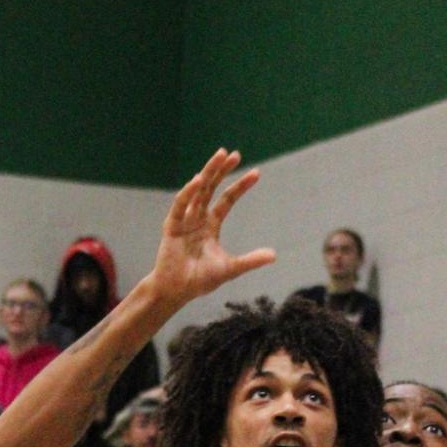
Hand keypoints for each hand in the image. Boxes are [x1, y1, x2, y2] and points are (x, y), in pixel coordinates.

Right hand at [148, 149, 275, 311]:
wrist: (177, 292)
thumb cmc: (199, 281)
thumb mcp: (230, 268)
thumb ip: (250, 260)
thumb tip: (274, 255)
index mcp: (210, 225)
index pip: (227, 199)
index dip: (240, 186)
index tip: (256, 173)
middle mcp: (197, 218)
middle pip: (211, 188)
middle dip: (222, 171)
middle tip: (234, 154)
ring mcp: (184, 220)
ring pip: (197, 190)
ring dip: (208, 172)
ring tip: (220, 156)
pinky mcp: (172, 226)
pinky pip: (180, 205)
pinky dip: (188, 192)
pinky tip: (198, 180)